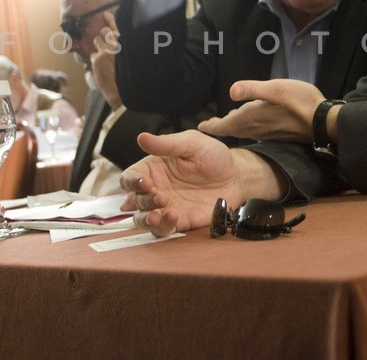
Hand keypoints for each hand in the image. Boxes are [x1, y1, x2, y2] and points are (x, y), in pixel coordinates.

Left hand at [91, 12, 121, 109]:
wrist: (121, 90)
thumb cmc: (125, 77)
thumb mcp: (125, 60)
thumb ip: (119, 50)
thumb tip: (111, 42)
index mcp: (124, 45)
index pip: (116, 29)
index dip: (110, 20)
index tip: (106, 14)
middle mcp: (116, 45)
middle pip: (104, 32)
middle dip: (102, 37)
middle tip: (103, 46)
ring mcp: (105, 51)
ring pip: (96, 41)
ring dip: (98, 48)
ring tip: (103, 59)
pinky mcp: (97, 58)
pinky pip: (92, 55)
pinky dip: (94, 61)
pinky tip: (100, 69)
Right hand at [120, 130, 278, 236]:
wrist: (236, 177)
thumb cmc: (213, 156)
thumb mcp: (192, 144)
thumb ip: (167, 144)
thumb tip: (141, 137)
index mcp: (153, 168)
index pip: (130, 177)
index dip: (131, 181)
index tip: (143, 182)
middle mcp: (155, 189)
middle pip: (134, 200)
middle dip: (143, 200)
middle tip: (161, 197)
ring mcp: (165, 208)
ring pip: (142, 219)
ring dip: (145, 219)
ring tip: (156, 215)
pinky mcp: (178, 222)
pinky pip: (162, 230)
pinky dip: (163, 226)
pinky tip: (174, 217)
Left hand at [197, 79, 324, 142]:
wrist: (323, 122)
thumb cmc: (301, 102)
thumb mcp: (276, 89)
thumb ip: (253, 89)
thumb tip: (230, 91)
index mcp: (252, 117)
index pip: (225, 125)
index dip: (212, 126)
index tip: (200, 128)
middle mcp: (257, 128)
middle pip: (232, 129)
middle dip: (220, 127)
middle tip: (209, 125)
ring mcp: (267, 132)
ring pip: (243, 131)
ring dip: (232, 128)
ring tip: (226, 123)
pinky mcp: (277, 133)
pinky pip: (254, 132)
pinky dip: (246, 128)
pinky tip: (250, 123)